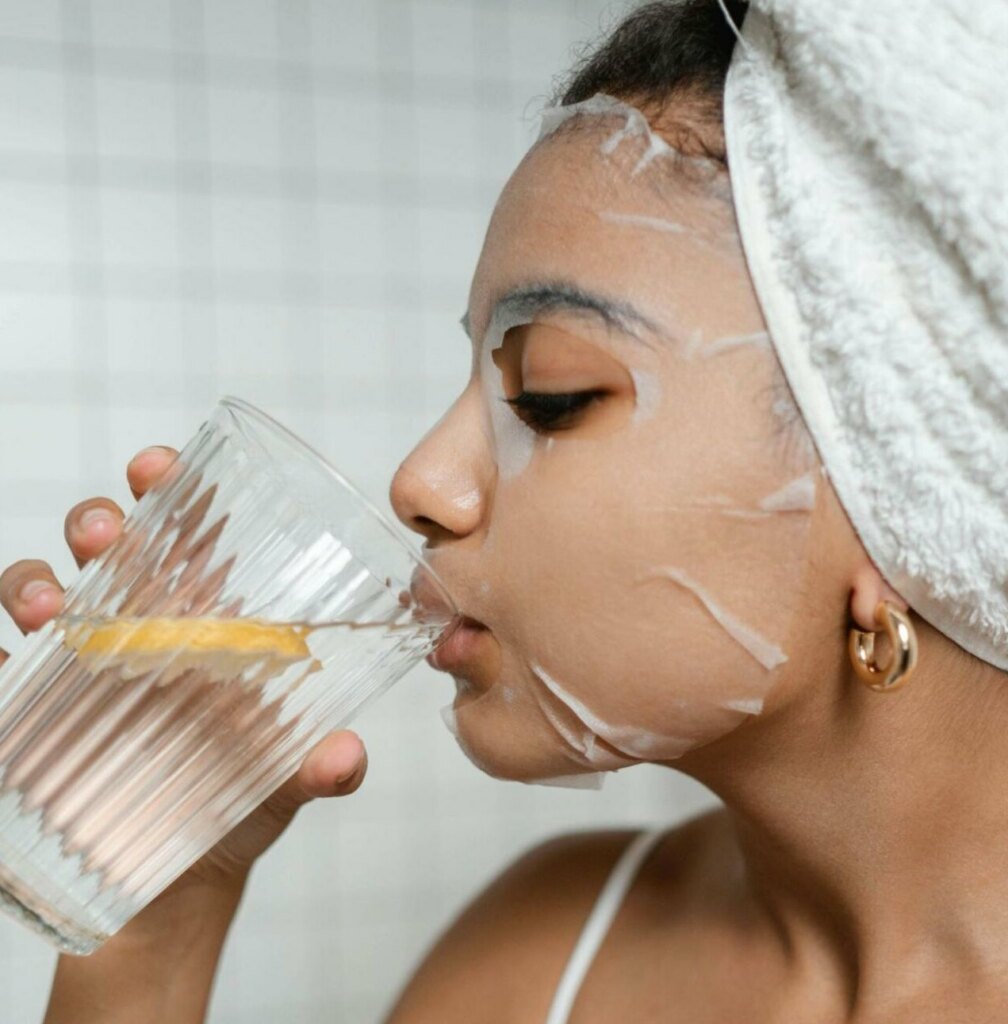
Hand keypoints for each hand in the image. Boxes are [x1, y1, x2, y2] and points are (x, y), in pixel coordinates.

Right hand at [0, 446, 367, 905]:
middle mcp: (136, 629)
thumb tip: (342, 757)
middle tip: (105, 531)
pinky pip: (2, 670)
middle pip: (104, 547)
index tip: (157, 467)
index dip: (166, 490)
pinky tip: (6, 668)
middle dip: (96, 520)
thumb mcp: (281, 781)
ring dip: (33, 580)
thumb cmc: (236, 805)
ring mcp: (78, 667)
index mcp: (202, 621)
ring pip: (37, 589)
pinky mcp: (32, 715)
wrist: (177, 883)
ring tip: (48, 606)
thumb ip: (316, 768)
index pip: (182, 536)